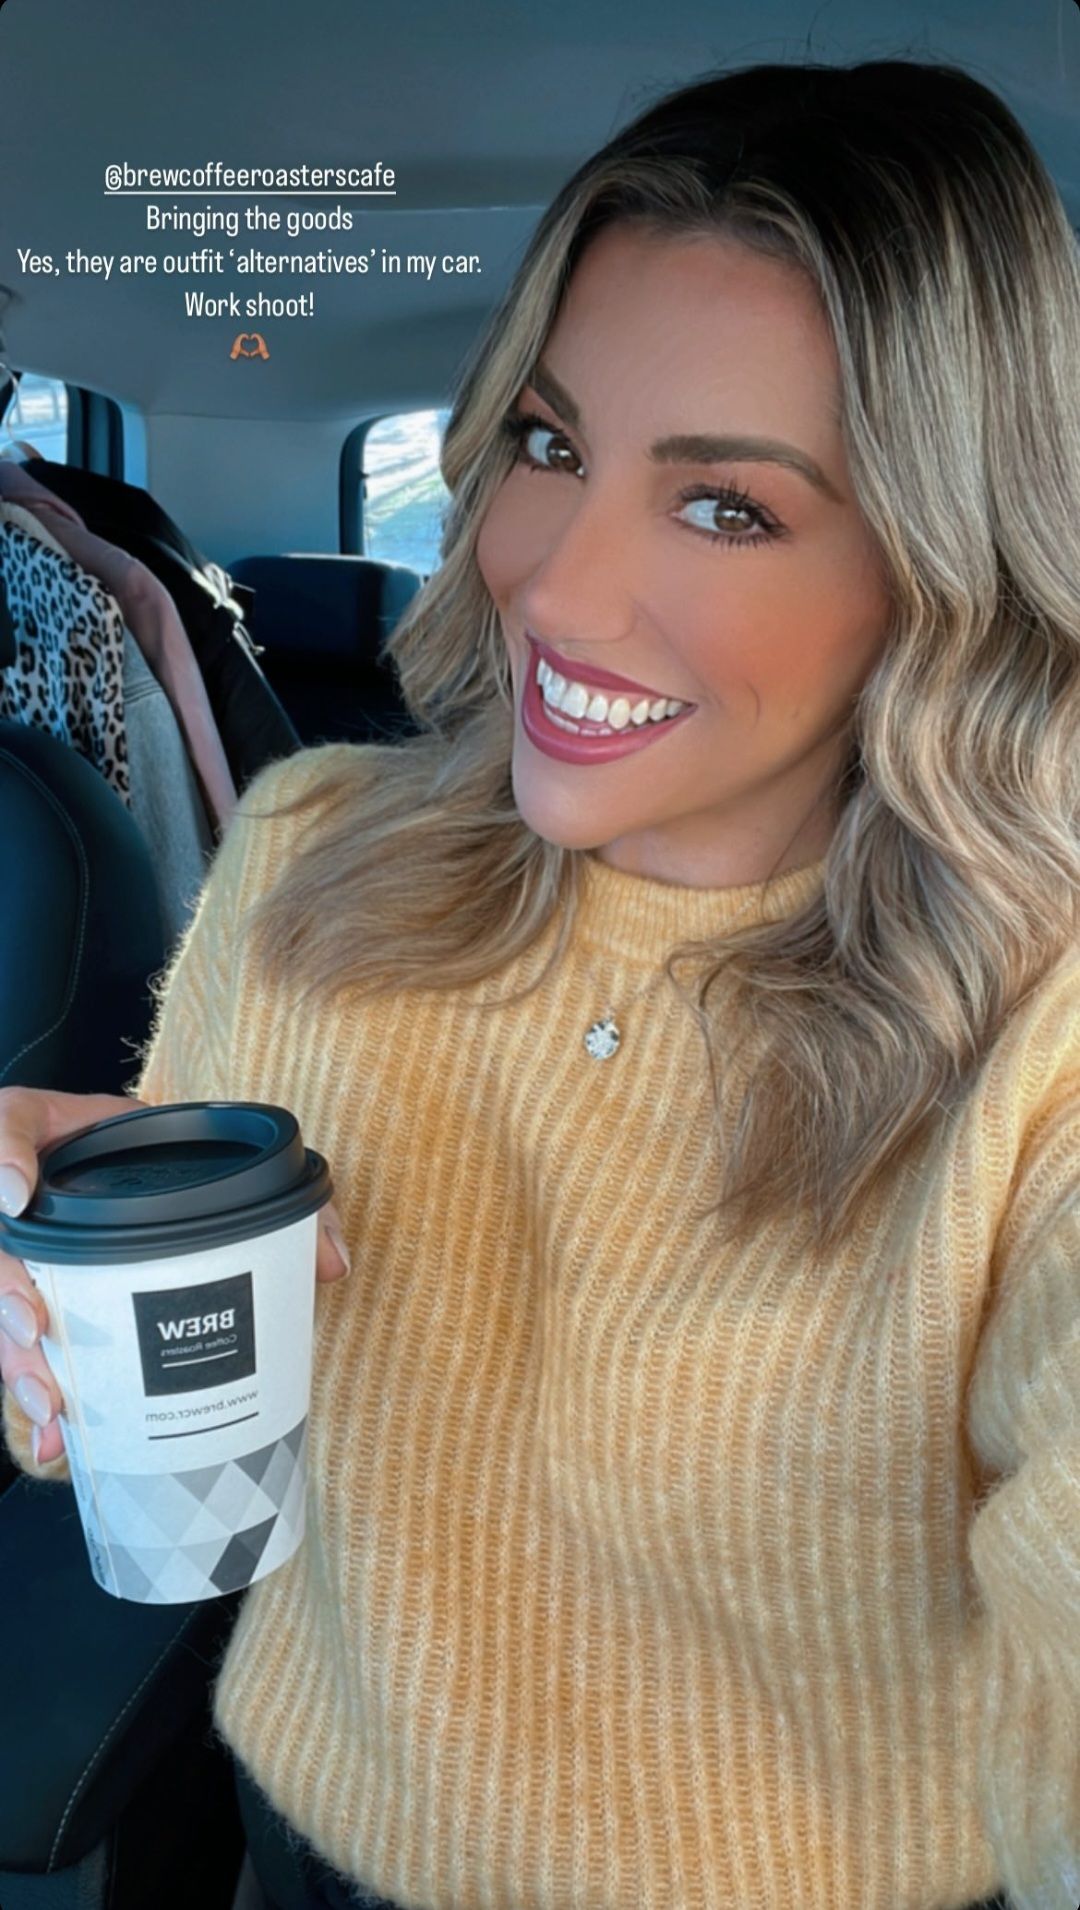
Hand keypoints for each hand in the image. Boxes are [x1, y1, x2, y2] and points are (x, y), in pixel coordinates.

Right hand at [0, 1086, 351, 1465]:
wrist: (149, 1187)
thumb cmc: (175, 1169)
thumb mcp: (212, 1158)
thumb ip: (276, 1200)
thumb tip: (332, 1265)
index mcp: (60, 1141)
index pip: (10, 1124)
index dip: (2, 1155)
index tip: (16, 1194)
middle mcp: (29, 1196)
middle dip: (9, 1291)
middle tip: (38, 1329)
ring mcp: (28, 1255)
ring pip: (3, 1303)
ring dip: (18, 1361)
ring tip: (54, 1404)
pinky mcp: (38, 1306)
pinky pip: (24, 1352)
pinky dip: (39, 1399)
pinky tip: (61, 1438)